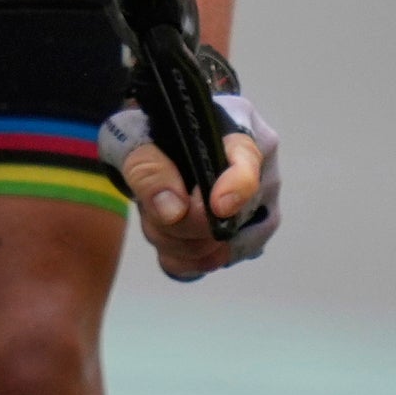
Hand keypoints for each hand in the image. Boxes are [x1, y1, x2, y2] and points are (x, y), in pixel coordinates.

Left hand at [100, 93, 279, 277]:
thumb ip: (148, 168)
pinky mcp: (245, 241)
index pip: (249, 160)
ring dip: (175, 241)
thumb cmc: (149, 131)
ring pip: (223, 248)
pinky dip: (181, 258)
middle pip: (234, 218)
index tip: (217, 206)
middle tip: (148, 206)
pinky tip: (165, 237)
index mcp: (240, 131)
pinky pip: (212, 263)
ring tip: (153, 215)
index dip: (238, 187)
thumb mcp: (133, 136)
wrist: (153, 147)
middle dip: (180, 222)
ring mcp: (260, 212)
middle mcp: (262, 174)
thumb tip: (173, 212)